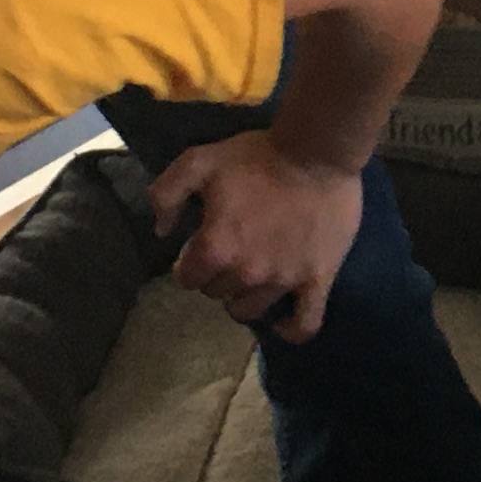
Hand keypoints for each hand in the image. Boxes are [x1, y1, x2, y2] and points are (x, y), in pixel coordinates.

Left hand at [151, 130, 365, 337]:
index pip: (187, 279)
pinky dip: (290, 329)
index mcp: (216, 247)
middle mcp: (247, 273)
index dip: (189, 264)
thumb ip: (167, 194)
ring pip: (251, 310)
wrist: (318, 151)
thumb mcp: (198, 161)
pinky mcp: (317, 280)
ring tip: (251, 277)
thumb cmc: (257, 156)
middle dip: (217, 276)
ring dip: (244, 297)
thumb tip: (162, 230)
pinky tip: (282, 323)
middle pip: (218, 294)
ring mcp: (284, 280)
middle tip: (229, 253)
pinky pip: (305, 323)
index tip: (198, 248)